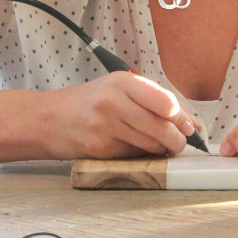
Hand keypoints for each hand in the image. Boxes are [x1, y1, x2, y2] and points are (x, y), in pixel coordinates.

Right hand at [41, 72, 200, 159]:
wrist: (48, 119)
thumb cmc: (89, 102)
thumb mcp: (118, 87)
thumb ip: (151, 99)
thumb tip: (188, 121)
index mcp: (123, 82)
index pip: (164, 101)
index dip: (182, 117)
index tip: (189, 126)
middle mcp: (113, 102)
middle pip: (160, 126)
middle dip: (178, 139)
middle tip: (182, 143)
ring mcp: (104, 127)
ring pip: (149, 143)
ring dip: (163, 149)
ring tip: (164, 147)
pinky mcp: (98, 149)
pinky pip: (133, 155)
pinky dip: (143, 155)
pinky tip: (141, 149)